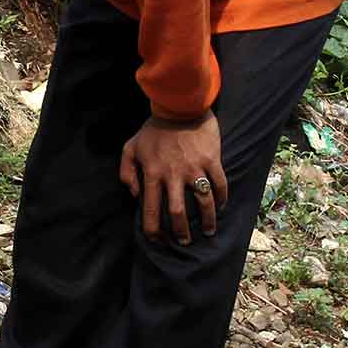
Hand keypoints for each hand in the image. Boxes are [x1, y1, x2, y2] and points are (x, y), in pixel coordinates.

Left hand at [120, 113, 227, 243]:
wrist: (179, 106)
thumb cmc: (153, 129)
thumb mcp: (130, 147)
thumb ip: (126, 173)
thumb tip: (135, 196)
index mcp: (152, 174)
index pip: (151, 210)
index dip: (154, 231)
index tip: (158, 240)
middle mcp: (173, 175)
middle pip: (178, 212)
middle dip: (181, 232)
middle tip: (184, 241)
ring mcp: (194, 168)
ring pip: (203, 202)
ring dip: (207, 221)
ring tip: (208, 231)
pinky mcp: (211, 160)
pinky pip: (219, 184)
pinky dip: (221, 198)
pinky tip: (221, 206)